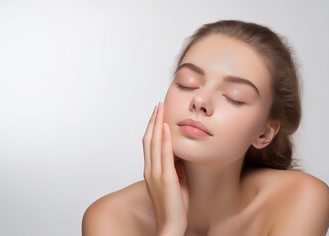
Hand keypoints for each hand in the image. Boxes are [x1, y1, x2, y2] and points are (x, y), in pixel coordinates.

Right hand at [142, 102, 188, 234]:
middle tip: (158, 104)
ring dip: (158, 123)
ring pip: (154, 143)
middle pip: (149, 139)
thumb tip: (179, 154)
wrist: (171, 225)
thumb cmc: (174, 206)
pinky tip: (166, 127)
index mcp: (150, 171)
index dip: (152, 127)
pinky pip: (164, 154)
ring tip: (161, 108)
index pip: (149, 143)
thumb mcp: (174, 182)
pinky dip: (165, 139)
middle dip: (153, 120)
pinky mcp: (166, 178)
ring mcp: (156, 173)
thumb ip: (174, 168)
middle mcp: (150, 170)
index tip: (157, 114)